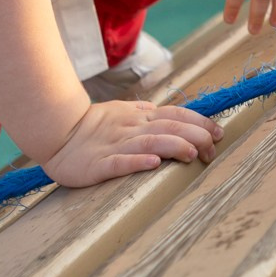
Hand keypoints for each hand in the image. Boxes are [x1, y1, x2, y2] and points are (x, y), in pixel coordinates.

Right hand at [41, 99, 221, 187]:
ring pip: (150, 142)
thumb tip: (171, 113)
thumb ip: (147, 113)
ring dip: (175, 147)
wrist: (56, 131)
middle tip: (213, 150)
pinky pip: (120, 162)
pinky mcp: (98, 164)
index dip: (200, 122)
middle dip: (196, 137)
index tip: (219, 133)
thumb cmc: (92, 125)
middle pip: (170, 128)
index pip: (176, 115)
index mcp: (140, 116)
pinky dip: (138, 162)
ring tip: (193, 154)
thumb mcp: (123, 112)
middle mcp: (132, 128)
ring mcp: (116, 144)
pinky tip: (154, 164)